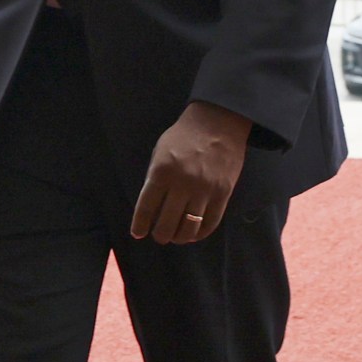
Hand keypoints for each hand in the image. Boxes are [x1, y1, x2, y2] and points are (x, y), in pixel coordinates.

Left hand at [130, 102, 253, 244]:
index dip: (140, 225)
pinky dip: (200, 233)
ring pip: (189, 227)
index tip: (138, 233)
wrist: (218, 123)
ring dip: (180, 238)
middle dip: (160, 235)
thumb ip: (155, 178)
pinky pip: (211, 222)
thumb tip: (150, 207)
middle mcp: (182, 183)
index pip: (146, 207)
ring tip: (175, 237)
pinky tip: (194, 234)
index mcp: (162, 172)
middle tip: (159, 236)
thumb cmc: (183, 137)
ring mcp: (205, 190)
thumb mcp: (160, 152)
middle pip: (167, 223)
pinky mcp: (223, 193)